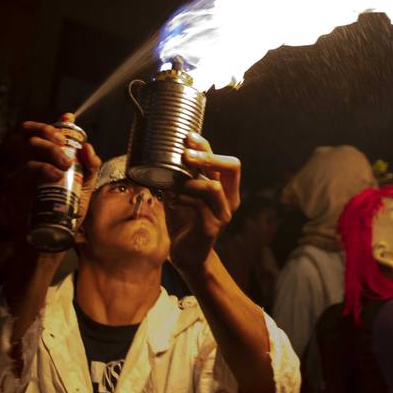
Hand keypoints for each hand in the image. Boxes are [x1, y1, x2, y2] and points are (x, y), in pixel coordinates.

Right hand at [8, 118, 100, 236]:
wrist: (54, 239)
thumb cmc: (67, 211)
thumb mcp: (84, 185)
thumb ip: (89, 165)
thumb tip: (88, 146)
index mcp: (40, 160)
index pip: (33, 133)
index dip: (47, 123)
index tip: (67, 121)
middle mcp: (25, 164)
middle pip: (27, 134)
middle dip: (47, 132)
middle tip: (65, 144)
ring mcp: (17, 175)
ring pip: (24, 149)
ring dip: (48, 150)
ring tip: (66, 164)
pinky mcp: (13, 189)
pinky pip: (23, 171)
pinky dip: (41, 169)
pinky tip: (55, 175)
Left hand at [166, 132, 240, 275]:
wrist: (187, 255)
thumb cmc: (184, 221)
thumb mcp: (183, 194)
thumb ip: (181, 176)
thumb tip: (160, 152)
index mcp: (226, 188)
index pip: (225, 159)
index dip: (207, 146)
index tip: (188, 136)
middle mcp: (230, 199)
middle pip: (232, 166)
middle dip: (207, 156)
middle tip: (184, 154)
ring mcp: (223, 214)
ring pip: (213, 187)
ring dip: (189, 181)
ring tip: (172, 184)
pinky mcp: (211, 228)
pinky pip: (198, 206)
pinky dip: (182, 199)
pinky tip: (170, 200)